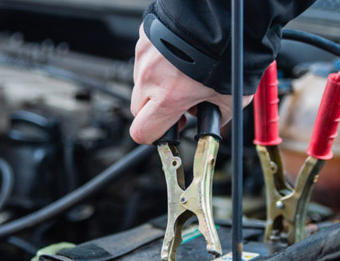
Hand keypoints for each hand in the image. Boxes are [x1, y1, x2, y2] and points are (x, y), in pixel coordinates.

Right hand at [130, 23, 252, 143]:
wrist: (225, 14)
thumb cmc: (230, 51)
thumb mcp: (233, 97)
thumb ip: (217, 116)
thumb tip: (213, 123)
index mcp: (169, 97)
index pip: (142, 132)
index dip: (153, 136)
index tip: (166, 131)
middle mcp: (151, 78)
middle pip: (138, 109)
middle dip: (155, 111)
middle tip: (178, 104)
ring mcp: (145, 56)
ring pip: (141, 83)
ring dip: (156, 85)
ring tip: (182, 75)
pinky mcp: (145, 38)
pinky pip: (145, 59)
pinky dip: (159, 62)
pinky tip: (178, 57)